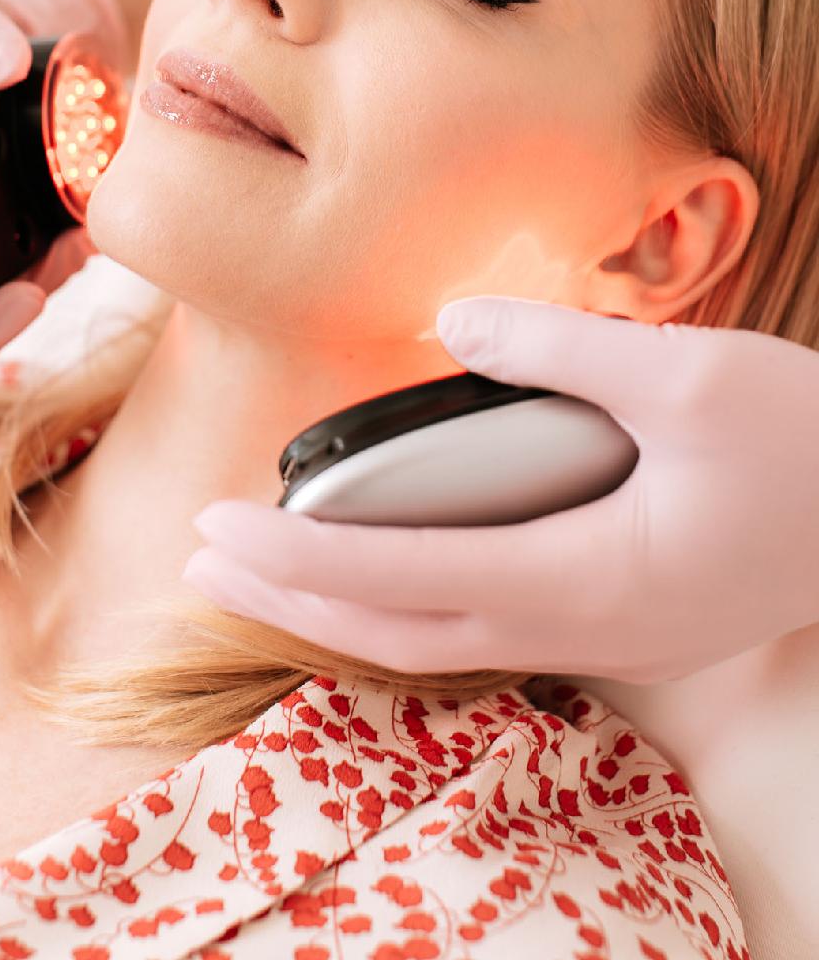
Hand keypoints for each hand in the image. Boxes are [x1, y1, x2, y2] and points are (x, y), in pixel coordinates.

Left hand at [184, 296, 818, 681]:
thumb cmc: (815, 450)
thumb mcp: (698, 376)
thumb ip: (563, 347)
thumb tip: (454, 320)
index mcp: (590, 577)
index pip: (402, 580)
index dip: (297, 557)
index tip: (216, 529)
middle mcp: (585, 625)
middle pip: (401, 632)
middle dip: (291, 597)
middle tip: (202, 556)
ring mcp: (605, 633)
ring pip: (440, 639)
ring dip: (342, 603)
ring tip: (267, 560)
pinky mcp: (619, 615)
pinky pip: (483, 620)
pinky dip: (405, 597)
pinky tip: (379, 557)